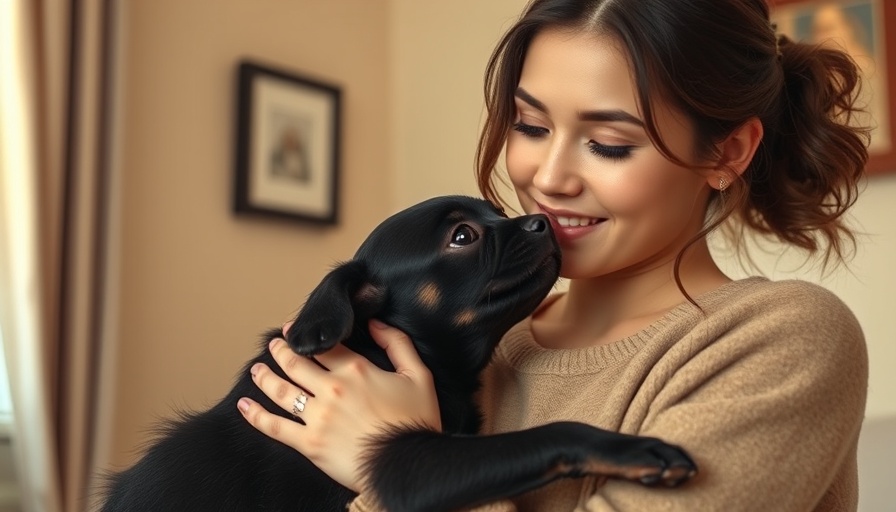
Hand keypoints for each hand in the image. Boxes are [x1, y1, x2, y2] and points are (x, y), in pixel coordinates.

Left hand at [237, 319, 440, 491]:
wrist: (408, 465)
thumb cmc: (416, 423)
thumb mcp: (418, 375)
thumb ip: (398, 344)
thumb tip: (376, 324)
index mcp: (356, 370)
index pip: (324, 346)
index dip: (305, 335)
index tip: (294, 329)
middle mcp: (332, 389)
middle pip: (296, 363)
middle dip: (280, 351)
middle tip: (273, 345)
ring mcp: (318, 417)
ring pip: (281, 390)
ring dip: (265, 376)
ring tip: (257, 369)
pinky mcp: (310, 443)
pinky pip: (275, 426)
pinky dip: (255, 415)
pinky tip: (244, 406)